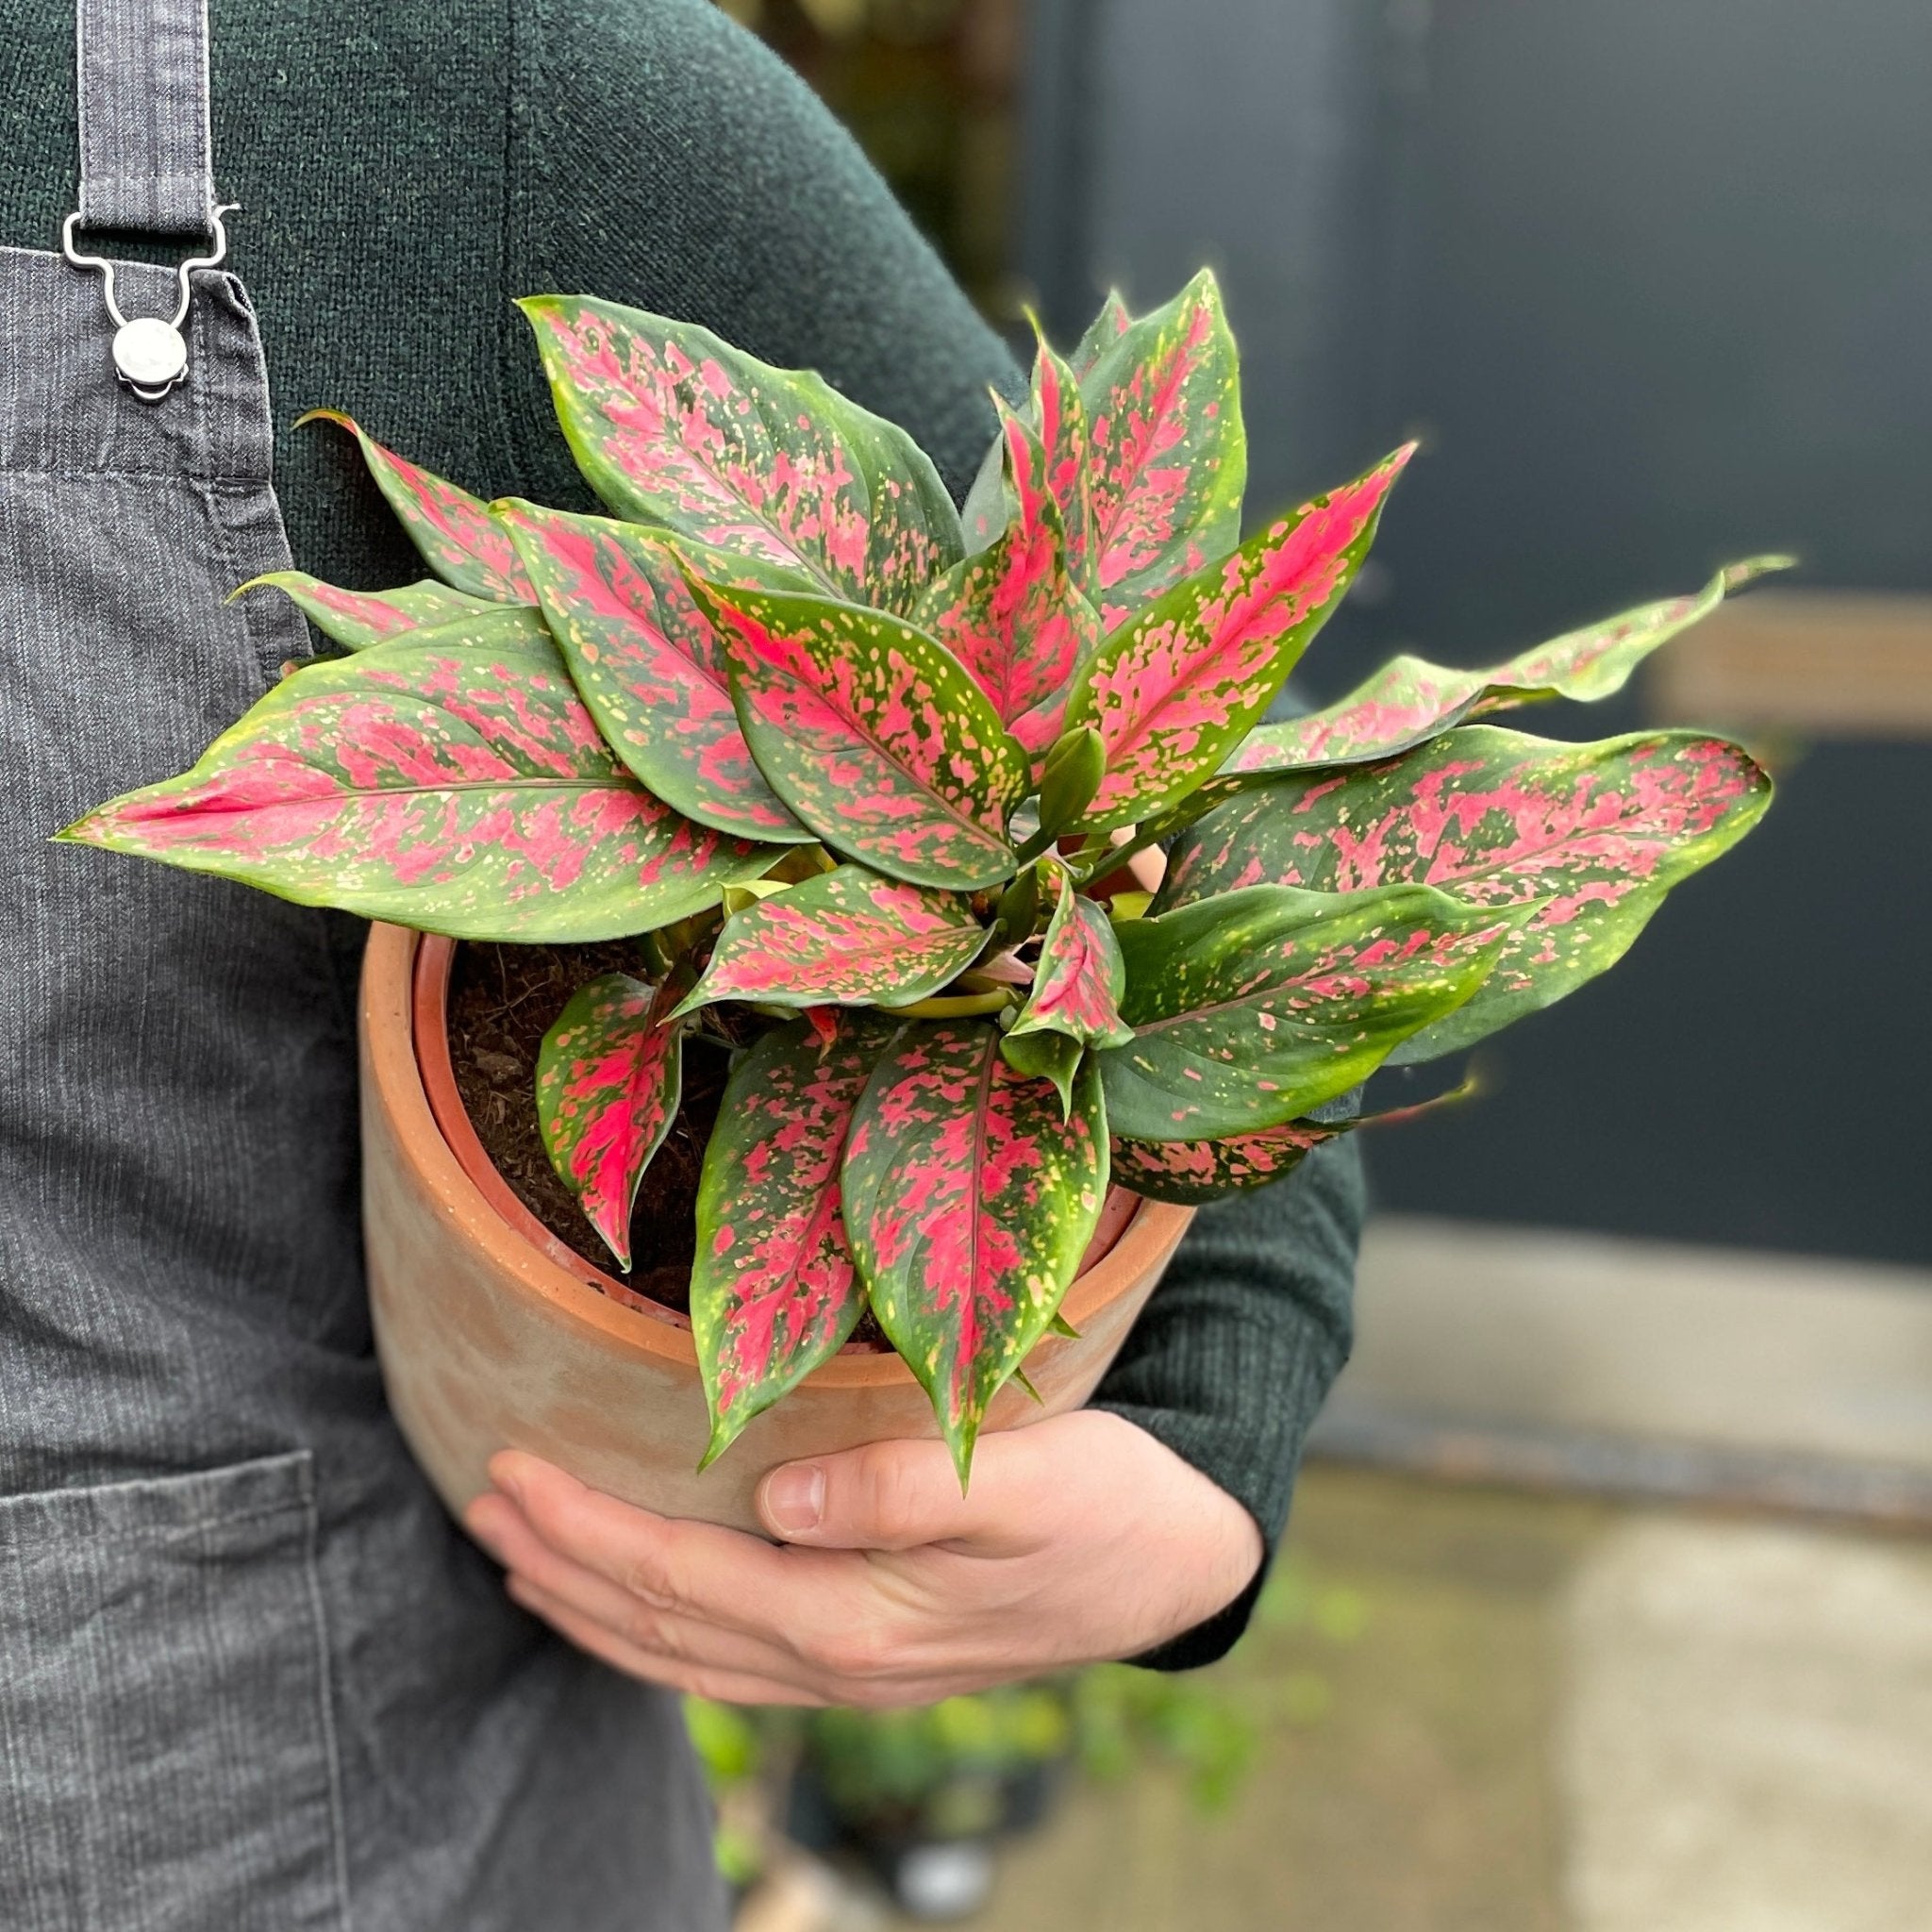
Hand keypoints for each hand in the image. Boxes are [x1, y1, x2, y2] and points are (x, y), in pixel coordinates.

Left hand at [464, 1410, 1261, 1706]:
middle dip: (561, 1562)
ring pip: (683, 1655)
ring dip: (593, 1606)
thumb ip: (901, 1490)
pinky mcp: (870, 1652)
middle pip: (661, 1624)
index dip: (586, 1527)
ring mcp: (849, 1670)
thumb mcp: (1022, 1479)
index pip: (680, 1575)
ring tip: (520, 1557)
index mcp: (855, 1616)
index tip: (510, 1468)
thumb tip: (778, 1502)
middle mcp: (835, 1661)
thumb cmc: (1107, 1502)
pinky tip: (634, 1608)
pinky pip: (727, 1660)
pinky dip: (657, 1635)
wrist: (1180, 1562)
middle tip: (481, 1500)